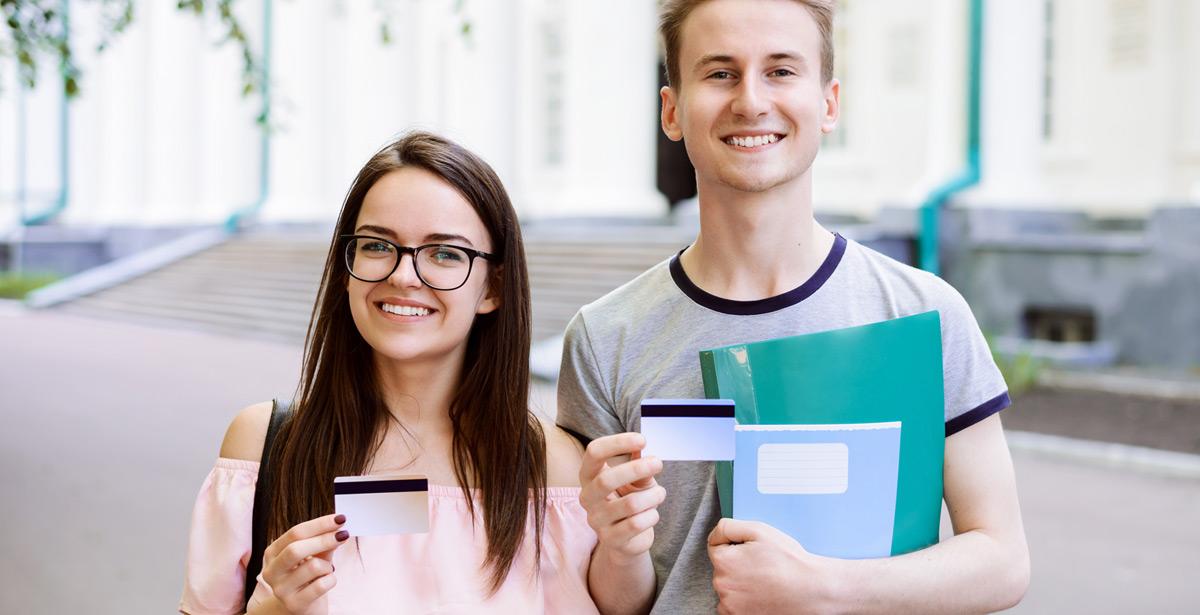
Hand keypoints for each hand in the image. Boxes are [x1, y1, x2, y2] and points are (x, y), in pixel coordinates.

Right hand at [249, 513, 349, 614]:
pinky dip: (331, 580)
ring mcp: (281, 589)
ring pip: (312, 567)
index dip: (319, 524)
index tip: (339, 519)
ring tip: (328, 570)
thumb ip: (322, 543)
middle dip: (324, 540)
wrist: (299, 608)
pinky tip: (328, 580)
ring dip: (328, 565)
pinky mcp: (294, 604)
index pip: (295, 533)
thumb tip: (337, 528)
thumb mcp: (313, 556)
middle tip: (343, 535)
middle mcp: (272, 571)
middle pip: (296, 549)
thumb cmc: (307, 578)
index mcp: (273, 553)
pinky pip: (321, 585)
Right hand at [578, 432, 665, 563]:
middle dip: (636, 469)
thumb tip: (642, 449)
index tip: (642, 440)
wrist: (629, 538)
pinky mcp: (610, 540)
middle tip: (658, 463)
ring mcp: (596, 521)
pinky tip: (652, 514)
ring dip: (653, 495)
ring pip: (630, 503)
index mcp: (589, 476)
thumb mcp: (637, 480)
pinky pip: (636, 524)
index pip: (594, 452)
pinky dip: (652, 515)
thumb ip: (639, 466)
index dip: (617, 443)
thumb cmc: (631, 500)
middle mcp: (587, 498)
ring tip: (660, 493)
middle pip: (606, 479)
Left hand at [708, 519, 839, 614]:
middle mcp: (722, 585)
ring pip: (728, 587)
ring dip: (739, 583)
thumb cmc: (789, 562)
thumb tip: (715, 534)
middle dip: (737, 564)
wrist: (812, 591)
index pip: (715, 546)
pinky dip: (743, 601)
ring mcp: (730, 605)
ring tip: (764, 581)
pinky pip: (733, 606)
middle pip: (722, 568)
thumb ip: (728, 528)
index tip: (751, 551)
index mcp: (723, 561)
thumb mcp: (759, 530)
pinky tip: (761, 595)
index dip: (734, 544)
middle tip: (762, 566)